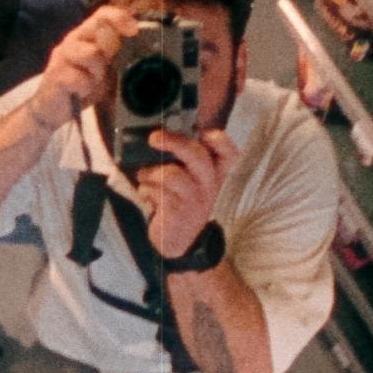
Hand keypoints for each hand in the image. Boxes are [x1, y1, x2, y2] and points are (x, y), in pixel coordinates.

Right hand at [39, 0, 134, 121]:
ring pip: (91, 53)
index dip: (120, 17)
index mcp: (87, 36)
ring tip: (92, 83)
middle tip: (106, 66)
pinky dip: (86, 89)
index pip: (103, 15)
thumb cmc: (81, 87)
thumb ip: (114, 56)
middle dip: (110, 46)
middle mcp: (74, 40)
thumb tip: (136, 44)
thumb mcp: (104, 70)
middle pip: (99, 27)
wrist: (51, 110)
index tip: (134, 30)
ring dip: (98, 71)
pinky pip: (80, 79)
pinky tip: (80, 93)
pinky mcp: (55, 75)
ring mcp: (63, 56)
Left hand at [137, 123, 233, 259]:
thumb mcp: (191, 179)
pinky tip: (146, 194)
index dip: (220, 141)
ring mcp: (194, 200)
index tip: (205, 133)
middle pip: (197, 157)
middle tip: (153, 138)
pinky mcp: (176, 213)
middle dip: (174, 142)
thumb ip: (184, 158)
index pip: (229, 154)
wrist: (179, 240)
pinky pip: (157, 193)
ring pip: (172, 175)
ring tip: (144, 176)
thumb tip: (160, 133)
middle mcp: (209, 185)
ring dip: (150, 172)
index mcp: (215, 173)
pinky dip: (146, 189)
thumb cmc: (182, 200)